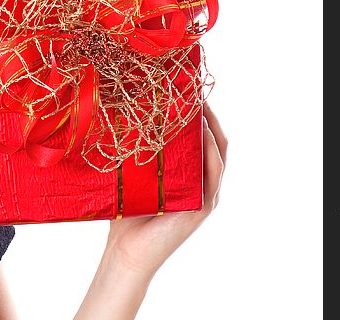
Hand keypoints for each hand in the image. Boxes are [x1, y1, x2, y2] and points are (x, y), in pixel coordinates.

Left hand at [101, 102, 227, 277]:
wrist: (126, 251)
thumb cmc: (125, 213)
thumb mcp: (133, 176)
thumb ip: (137, 153)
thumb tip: (120, 117)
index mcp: (187, 174)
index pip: (199, 137)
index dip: (198, 114)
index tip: (185, 89)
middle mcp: (201, 182)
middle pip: (214, 140)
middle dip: (208, 115)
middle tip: (194, 90)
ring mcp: (207, 194)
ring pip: (218, 153)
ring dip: (212, 127)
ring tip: (201, 105)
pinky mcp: (205, 206)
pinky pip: (214, 172)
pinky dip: (211, 151)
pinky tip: (203, 134)